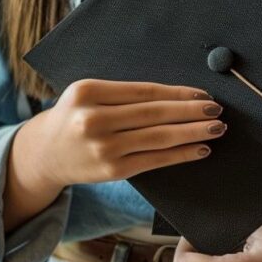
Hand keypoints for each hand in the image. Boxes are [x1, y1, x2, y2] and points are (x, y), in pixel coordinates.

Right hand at [23, 78, 225, 186]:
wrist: (45, 153)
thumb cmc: (75, 117)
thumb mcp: (89, 95)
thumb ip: (125, 94)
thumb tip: (180, 96)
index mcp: (88, 92)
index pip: (145, 91)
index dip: (178, 92)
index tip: (203, 93)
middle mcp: (93, 119)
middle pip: (154, 114)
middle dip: (191, 111)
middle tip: (216, 110)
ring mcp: (103, 147)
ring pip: (158, 137)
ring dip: (192, 132)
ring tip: (216, 128)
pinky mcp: (112, 170)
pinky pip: (154, 160)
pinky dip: (181, 154)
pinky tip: (200, 149)